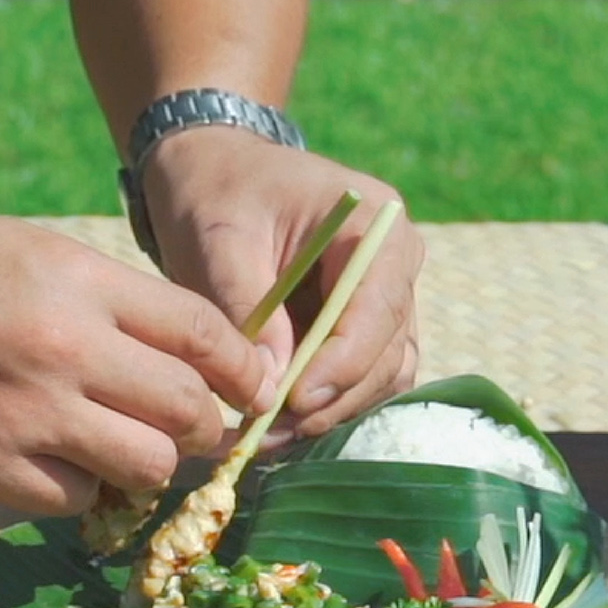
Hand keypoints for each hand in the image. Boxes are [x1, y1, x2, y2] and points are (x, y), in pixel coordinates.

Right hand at [0, 212, 270, 512]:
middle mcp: (66, 348)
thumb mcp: (29, 252)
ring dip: (149, 465)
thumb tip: (187, 352)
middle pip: (189, 410)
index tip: (251, 388)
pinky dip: (82, 489)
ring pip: (147, 467)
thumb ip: (108, 298)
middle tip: (191, 429)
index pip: (205, 334)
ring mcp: (27, 415)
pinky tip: (57, 463)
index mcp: (80, 282)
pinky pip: (77, 499)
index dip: (244, 369)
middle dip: (205, 426)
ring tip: (122, 450)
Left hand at [144, 129, 423, 438]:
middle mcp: (395, 264)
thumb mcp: (219, 239)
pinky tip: (275, 424)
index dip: (342, 363)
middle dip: (331, 399)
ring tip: (266, 436)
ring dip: (329, 412)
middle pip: (387, 353)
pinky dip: (323, 406)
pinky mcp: (360, 327)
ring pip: (380, 376)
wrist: (212, 171)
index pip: (378, 307)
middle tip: (267, 433)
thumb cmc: (215, 191)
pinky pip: (359, 379)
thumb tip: (267, 388)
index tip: (293, 401)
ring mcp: (383, 299)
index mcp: (374, 225)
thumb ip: (247, 308)